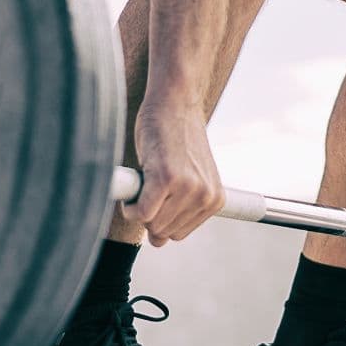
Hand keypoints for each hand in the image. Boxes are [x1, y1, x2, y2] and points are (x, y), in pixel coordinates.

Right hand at [129, 101, 224, 246]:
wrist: (175, 102)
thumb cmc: (176, 137)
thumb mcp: (189, 176)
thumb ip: (178, 208)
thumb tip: (159, 242)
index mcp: (215, 199)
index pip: (179, 233)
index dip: (161, 218)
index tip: (158, 197)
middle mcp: (205, 196)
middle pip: (164, 232)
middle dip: (150, 215)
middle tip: (149, 187)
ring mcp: (188, 188)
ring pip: (152, 225)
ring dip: (139, 208)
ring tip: (145, 181)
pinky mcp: (167, 178)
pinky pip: (142, 213)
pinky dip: (131, 206)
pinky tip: (135, 186)